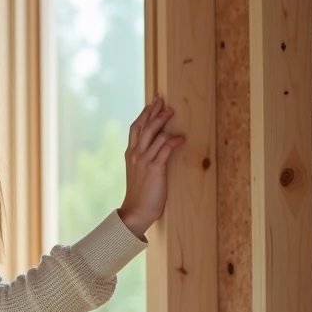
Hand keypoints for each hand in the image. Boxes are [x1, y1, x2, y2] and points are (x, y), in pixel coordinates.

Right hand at [118, 96, 185, 238]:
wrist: (136, 210)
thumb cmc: (141, 193)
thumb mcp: (139, 171)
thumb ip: (145, 157)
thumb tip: (157, 146)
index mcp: (130, 153)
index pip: (135, 128)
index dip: (144, 114)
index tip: (153, 103)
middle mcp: (135, 154)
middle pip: (144, 126)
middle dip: (153, 112)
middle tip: (163, 101)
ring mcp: (144, 161)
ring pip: (154, 134)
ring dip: (163, 121)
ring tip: (172, 112)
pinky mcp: (154, 168)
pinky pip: (164, 149)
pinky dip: (173, 141)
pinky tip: (181, 138)